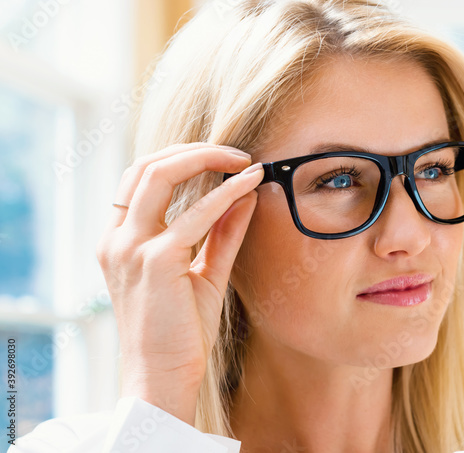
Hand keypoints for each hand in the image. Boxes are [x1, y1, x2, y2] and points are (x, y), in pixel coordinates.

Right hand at [95, 143, 263, 425]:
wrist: (164, 376)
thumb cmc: (182, 331)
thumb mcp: (203, 273)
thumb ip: (221, 233)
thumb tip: (245, 193)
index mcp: (118, 241)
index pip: (140, 178)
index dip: (181, 157)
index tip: (222, 158)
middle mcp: (117, 239)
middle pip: (147, 166)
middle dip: (195, 150)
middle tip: (237, 153)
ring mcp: (131, 248)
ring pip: (161, 175)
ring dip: (207, 159)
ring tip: (245, 161)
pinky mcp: (155, 261)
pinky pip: (195, 213)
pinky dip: (225, 193)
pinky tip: (250, 185)